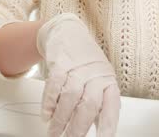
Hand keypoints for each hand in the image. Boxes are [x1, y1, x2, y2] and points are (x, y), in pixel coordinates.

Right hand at [37, 13, 119, 136]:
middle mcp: (95, 75)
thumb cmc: (85, 59)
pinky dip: (49, 102)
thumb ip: (99, 102)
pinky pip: (54, 85)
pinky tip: (47, 114)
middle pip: (89, 105)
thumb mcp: (98, 78)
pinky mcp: (61, 62)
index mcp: (107, 81)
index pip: (111, 107)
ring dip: (60, 119)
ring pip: (70, 97)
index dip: (108, 126)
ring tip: (54, 132)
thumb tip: (102, 128)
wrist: (68, 31)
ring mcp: (78, 68)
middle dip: (77, 128)